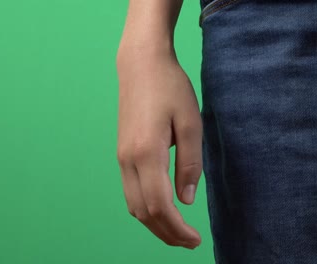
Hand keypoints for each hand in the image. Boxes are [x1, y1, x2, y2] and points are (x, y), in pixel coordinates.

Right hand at [116, 48, 202, 248]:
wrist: (141, 64)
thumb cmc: (169, 88)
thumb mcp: (190, 123)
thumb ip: (189, 164)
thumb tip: (186, 199)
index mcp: (147, 153)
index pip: (160, 206)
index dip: (177, 229)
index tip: (195, 239)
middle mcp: (128, 160)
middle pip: (143, 212)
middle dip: (166, 233)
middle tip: (189, 241)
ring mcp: (121, 157)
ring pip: (133, 205)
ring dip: (154, 223)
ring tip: (177, 230)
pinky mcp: (122, 152)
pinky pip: (130, 191)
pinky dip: (146, 208)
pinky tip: (161, 207)